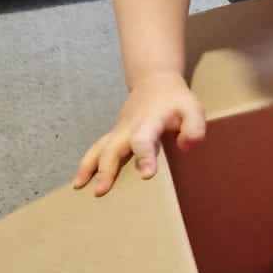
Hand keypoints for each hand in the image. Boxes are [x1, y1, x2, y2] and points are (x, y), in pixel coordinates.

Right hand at [73, 72, 205, 195]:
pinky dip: (87, 164)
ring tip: (78, 186)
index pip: (143, 139)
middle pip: (113, 147)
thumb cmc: (175, 99)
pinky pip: (98, 149)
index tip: (146, 175)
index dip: (144, 156)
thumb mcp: (193, 109)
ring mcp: (118, 130)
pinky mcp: (114, 135)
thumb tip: (185, 146)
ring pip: (99, 147)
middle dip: (106, 169)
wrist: (154, 81)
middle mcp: (129, 127)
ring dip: (88, 166)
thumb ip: (194, 128)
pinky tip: (80, 180)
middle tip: (100, 190)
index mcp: (149, 122)